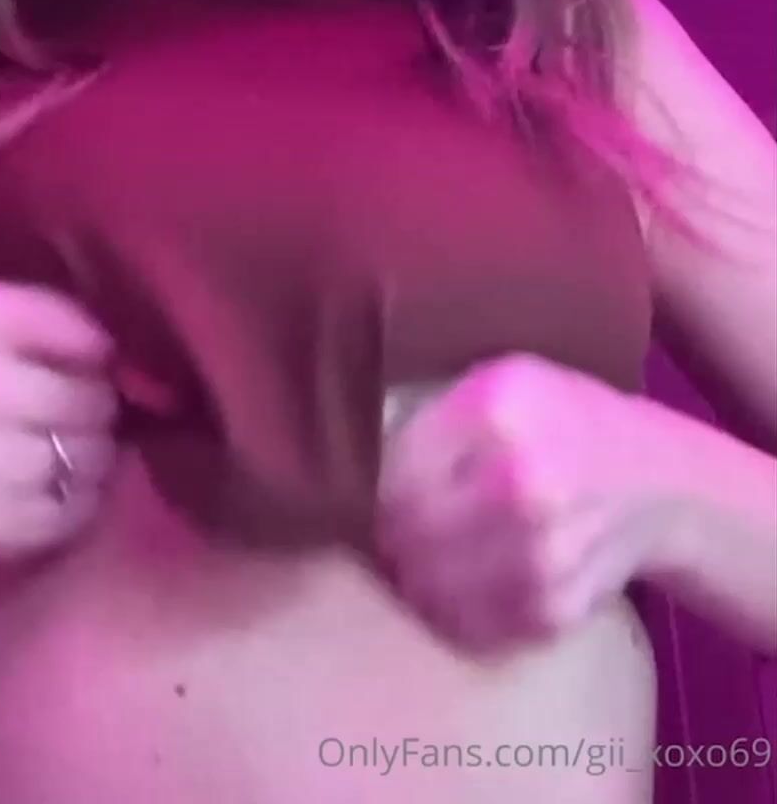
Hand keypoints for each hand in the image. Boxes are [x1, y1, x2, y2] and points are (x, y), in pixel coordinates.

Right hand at [0, 280, 118, 562]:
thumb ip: (61, 319)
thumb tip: (141, 361)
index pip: (86, 334)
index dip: (98, 352)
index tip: (87, 361)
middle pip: (91, 399)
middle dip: (96, 406)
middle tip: (77, 411)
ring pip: (88, 458)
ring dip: (90, 455)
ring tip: (62, 446)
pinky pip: (71, 512)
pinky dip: (73, 501)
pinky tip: (48, 485)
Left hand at [375, 353, 684, 654]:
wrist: (654, 480)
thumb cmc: (562, 418)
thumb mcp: (501, 380)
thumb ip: (433, 412)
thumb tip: (349, 455)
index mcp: (499, 413)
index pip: (394, 470)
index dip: (372, 488)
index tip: (371, 490)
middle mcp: (523, 484)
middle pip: (405, 533)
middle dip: (389, 535)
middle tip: (392, 529)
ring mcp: (542, 554)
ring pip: (429, 587)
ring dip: (414, 577)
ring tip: (421, 557)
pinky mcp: (554, 608)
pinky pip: (470, 625)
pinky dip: (452, 610)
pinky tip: (460, 582)